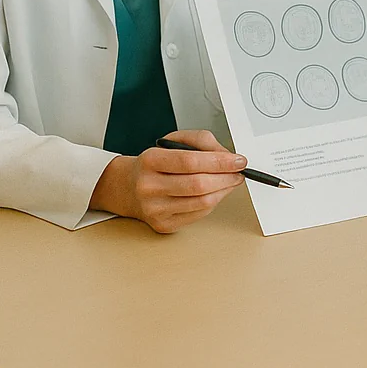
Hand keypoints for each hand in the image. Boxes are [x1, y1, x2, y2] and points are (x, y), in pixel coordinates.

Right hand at [89, 129, 247, 233]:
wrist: (127, 188)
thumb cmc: (154, 165)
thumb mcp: (173, 143)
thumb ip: (201, 143)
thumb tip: (227, 156)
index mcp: (150, 161)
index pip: (191, 161)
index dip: (219, 161)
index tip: (238, 160)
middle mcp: (149, 186)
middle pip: (198, 184)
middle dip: (226, 177)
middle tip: (239, 172)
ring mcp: (155, 209)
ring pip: (202, 202)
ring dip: (224, 191)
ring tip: (230, 181)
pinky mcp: (163, 225)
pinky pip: (199, 214)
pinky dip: (213, 202)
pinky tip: (215, 193)